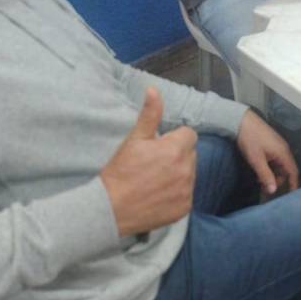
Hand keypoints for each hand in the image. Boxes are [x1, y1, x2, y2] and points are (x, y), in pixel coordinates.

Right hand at [100, 88, 196, 236]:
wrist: (110, 210)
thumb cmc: (121, 172)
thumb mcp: (134, 139)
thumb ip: (150, 114)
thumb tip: (154, 90)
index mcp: (177, 149)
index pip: (189, 134)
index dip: (173, 139)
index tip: (158, 147)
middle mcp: (187, 169)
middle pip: (190, 154)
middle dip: (177, 155)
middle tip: (154, 164)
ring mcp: (187, 190)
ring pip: (190, 173)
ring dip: (179, 173)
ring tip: (155, 180)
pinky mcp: (185, 207)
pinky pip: (187, 194)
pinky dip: (177, 193)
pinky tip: (158, 195)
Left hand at [236, 111, 298, 195]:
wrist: (242, 121)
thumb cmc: (250, 140)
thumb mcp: (256, 160)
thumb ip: (266, 175)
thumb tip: (273, 191)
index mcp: (283, 153)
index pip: (293, 171)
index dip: (294, 184)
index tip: (292, 195)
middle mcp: (284, 149)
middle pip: (286, 169)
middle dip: (278, 180)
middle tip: (265, 188)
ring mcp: (278, 146)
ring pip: (280, 165)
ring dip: (272, 174)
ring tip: (259, 180)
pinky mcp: (272, 144)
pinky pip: (275, 160)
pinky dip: (269, 168)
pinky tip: (259, 170)